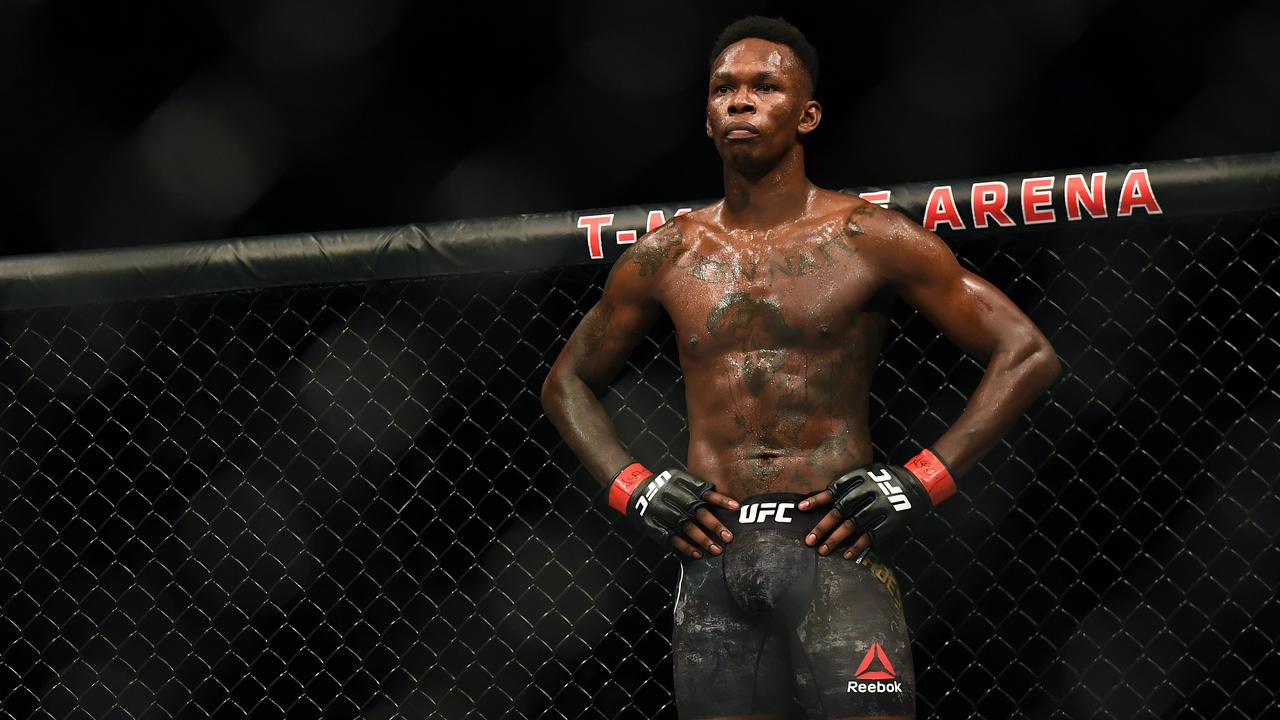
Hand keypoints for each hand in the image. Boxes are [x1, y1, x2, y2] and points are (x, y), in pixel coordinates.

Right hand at [609, 464, 739, 559]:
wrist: (635, 491)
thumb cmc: (664, 485)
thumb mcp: (679, 478)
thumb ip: (698, 487)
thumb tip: (723, 501)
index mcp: (683, 486)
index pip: (705, 493)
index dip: (721, 500)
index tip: (736, 507)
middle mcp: (676, 499)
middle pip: (699, 513)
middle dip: (715, 526)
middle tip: (729, 537)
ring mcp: (666, 514)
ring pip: (688, 529)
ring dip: (703, 540)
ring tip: (717, 550)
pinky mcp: (657, 526)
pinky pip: (673, 539)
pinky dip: (686, 547)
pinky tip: (697, 554)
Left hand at [799, 462, 932, 560]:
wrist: (916, 484)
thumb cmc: (884, 479)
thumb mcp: (866, 473)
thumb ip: (846, 484)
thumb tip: (820, 500)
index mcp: (859, 478)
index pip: (833, 490)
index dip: (816, 499)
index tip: (800, 508)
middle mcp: (867, 492)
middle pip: (840, 510)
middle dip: (823, 526)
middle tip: (809, 540)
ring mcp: (879, 506)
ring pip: (852, 525)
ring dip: (835, 539)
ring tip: (822, 550)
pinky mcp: (890, 521)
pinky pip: (871, 536)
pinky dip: (857, 546)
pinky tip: (846, 555)